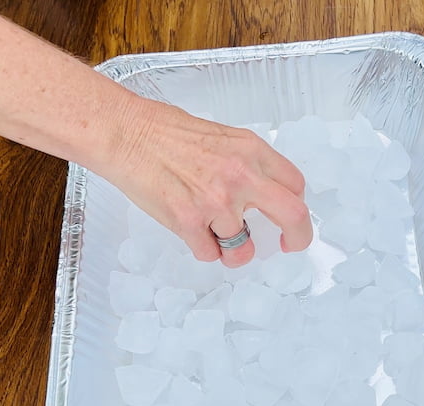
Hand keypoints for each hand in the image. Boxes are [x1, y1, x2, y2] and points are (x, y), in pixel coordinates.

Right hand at [105, 97, 312, 267]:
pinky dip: (201, 248)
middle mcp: (240, 176)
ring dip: (230, 249)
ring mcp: (216, 201)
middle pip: (293, 216)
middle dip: (297, 239)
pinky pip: (209, 254)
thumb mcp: (223, 138)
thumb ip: (248, 165)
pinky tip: (189, 228)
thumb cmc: (167, 133)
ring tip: (212, 233)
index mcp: (252, 151)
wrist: (126, 133)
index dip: (296, 205)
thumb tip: (265, 194)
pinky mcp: (188, 221)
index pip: (295, 185)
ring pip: (243, 249)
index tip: (289, 217)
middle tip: (287, 246)